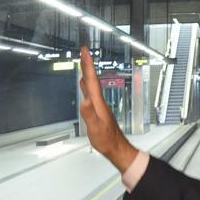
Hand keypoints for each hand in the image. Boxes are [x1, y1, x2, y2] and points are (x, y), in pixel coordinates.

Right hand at [78, 46, 137, 171]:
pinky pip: (91, 93)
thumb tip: (84, 101)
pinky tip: (85, 85)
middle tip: (84, 52)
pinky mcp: (98, 110)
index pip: (91, 81)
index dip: (87, 66)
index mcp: (98, 103)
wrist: (116, 148)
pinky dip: (87, 85)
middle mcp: (99, 101)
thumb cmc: (106, 139)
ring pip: (92, 85)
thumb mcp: (95, 128)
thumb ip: (89, 114)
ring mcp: (99, 105)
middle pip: (92, 80)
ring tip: (83, 64)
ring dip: (87, 73)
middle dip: (87, 65)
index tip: (85, 52)